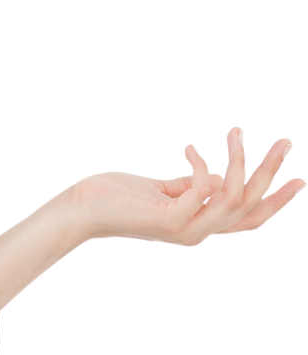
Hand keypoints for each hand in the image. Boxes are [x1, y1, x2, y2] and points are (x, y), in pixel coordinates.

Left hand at [67, 124, 306, 248]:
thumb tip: (214, 173)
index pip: (248, 219)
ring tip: (236, 129)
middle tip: (286, 140)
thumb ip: (187, 184)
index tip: (301, 179)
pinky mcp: (168, 219)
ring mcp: (185, 229)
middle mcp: (197, 233)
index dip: (276, 202)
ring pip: (232, 196)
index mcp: (197, 226)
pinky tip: (188, 147)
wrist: (77, 210)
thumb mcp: (160, 188)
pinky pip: (201, 189)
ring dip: (239, 160)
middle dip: (271, 172)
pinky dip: (201, 165)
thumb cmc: (113, 196)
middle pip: (249, 206)